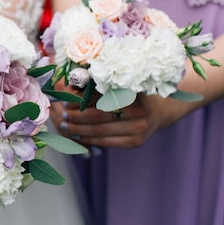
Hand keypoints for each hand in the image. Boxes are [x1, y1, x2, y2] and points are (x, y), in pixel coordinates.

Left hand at [50, 93, 184, 148]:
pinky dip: (89, 140)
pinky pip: (106, 142)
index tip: (65, 100)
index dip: (80, 101)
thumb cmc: (134, 92)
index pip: (99, 99)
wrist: (161, 110)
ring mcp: (138, 130)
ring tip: (65, 125)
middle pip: (98, 117)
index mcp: (133, 93)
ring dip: (78, 130)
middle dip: (76, 116)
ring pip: (100, 132)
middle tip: (63, 114)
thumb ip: (100, 83)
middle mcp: (139, 112)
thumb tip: (72, 83)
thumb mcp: (121, 82)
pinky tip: (77, 135)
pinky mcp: (135, 142)